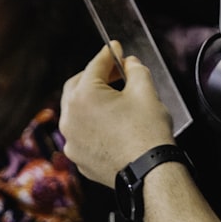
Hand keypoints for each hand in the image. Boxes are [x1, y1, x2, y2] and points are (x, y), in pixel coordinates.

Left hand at [60, 42, 176, 186]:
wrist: (150, 173)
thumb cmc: (148, 134)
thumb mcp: (146, 90)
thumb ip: (135, 69)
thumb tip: (129, 64)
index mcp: (83, 96)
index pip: (95, 65)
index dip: (108, 54)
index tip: (115, 48)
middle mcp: (70, 118)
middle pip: (78, 86)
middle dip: (96, 76)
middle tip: (115, 72)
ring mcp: (71, 140)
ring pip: (77, 111)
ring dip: (92, 101)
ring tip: (114, 99)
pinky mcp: (78, 158)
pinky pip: (82, 133)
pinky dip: (93, 124)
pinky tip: (111, 124)